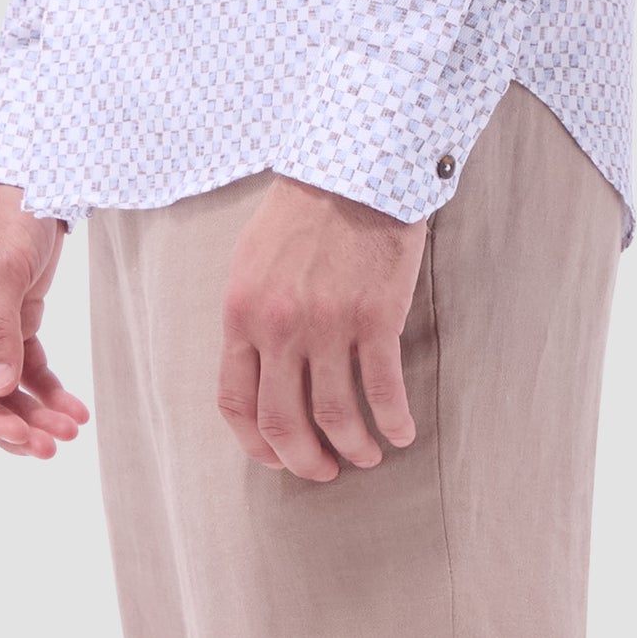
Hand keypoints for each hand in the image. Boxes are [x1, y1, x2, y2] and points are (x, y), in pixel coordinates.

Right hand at [0, 184, 90, 458]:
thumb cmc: (4, 214)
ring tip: (69, 433)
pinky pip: (30, 366)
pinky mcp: (18, 319)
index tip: (17, 436)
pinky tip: (74, 410)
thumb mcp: (1, 269)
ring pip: (8, 386)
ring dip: (35, 413)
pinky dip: (49, 390)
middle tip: (50, 448)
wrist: (31, 175)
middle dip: (14, 424)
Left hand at [218, 175, 425, 479]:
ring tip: (366, 455)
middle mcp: (279, 326)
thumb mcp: (252, 258)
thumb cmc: (303, 209)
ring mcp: (328, 324)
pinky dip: (393, 423)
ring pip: (336, 417)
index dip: (256, 444)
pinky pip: (384, 391)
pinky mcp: (375, 317)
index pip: (236, 401)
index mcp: (241, 312)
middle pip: (284, 422)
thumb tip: (256, 369)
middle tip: (323, 470)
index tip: (276, 457)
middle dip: (303, 460)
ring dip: (353, 448)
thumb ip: (249, 315)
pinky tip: (401, 433)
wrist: (355, 167)